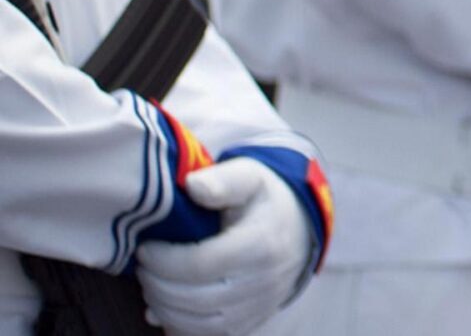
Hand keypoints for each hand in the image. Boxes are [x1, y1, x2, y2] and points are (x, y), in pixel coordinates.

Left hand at [134, 158, 314, 335]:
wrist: (299, 228)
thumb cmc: (264, 201)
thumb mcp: (249, 177)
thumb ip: (221, 181)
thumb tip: (193, 186)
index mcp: (262, 244)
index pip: (199, 265)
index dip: (163, 261)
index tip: (145, 248)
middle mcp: (264, 281)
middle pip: (194, 298)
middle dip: (156, 285)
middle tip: (143, 268)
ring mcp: (259, 306)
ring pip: (198, 323)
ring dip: (164, 308)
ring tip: (152, 286)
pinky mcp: (252, 321)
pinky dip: (180, 327)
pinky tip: (165, 310)